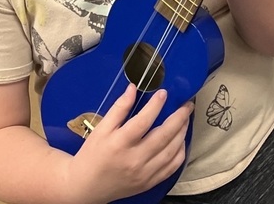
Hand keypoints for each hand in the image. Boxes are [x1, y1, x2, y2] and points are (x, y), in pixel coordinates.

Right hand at [70, 84, 191, 202]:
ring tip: (186, 118)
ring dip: (182, 133)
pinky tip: (180, 140)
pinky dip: (180, 152)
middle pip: (163, 136)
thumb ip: (118, 108)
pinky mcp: (149, 183)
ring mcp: (144, 174)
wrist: (87, 186)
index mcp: (120, 144)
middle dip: (179, 118)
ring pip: (171, 152)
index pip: (143, 122)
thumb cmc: (93, 154)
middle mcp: (134, 160)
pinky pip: (171, 167)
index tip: (164, 93)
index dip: (155, 106)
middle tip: (187, 104)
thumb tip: (133, 88)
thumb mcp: (101, 128)